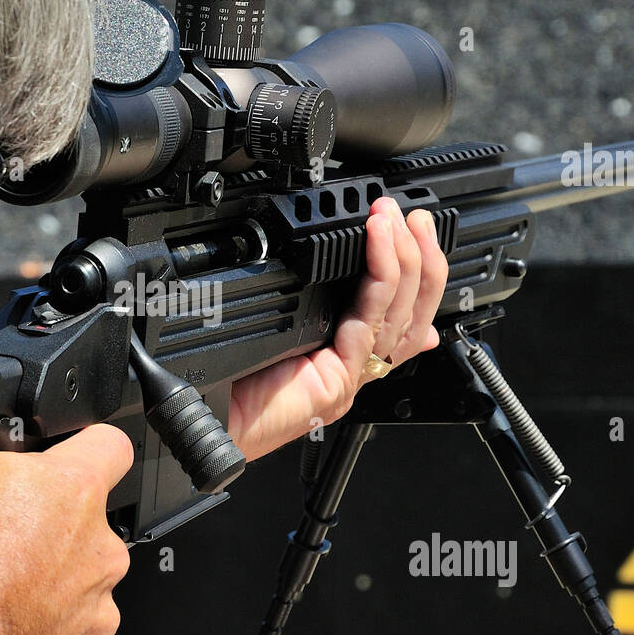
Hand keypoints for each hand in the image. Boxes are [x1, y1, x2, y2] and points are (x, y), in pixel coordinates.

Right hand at [0, 424, 132, 634]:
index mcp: (76, 491)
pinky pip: (74, 633)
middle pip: (89, 524)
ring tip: (5, 595)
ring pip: (82, 582)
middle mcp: (102, 545)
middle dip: (56, 531)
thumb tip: (6, 466)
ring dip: (53, 585)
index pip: (112, 445)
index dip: (89, 449)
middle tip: (9, 547)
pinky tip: (13, 630)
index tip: (74, 460)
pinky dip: (49, 633)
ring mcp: (102, 602)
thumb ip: (2, 469)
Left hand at [228, 197, 447, 461]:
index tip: (414, 231)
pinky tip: (378, 244)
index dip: (420, 274)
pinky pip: (371, 319)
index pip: (404, 314)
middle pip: (413, 312)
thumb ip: (315, 307)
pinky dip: (380, 274)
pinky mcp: (339, 379)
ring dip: (403, 257)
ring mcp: (352, 375)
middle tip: (414, 217)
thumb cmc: (235, 381)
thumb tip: (337, 274)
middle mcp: (357, 368)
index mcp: (347, 358)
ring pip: (399, 312)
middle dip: (422, 258)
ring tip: (396, 219)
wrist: (211, 417)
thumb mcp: (282, 328)